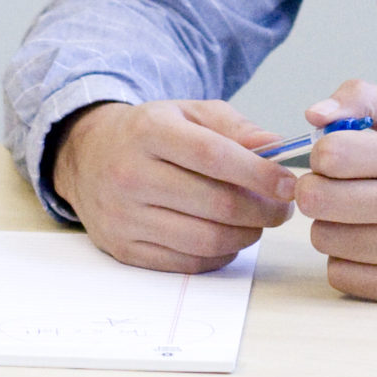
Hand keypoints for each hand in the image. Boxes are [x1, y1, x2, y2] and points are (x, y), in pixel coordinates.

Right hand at [50, 98, 296, 273]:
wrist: (88, 157)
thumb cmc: (149, 133)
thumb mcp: (188, 113)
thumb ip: (236, 127)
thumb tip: (278, 149)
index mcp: (149, 131)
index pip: (213, 156)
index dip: (258, 174)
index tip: (288, 184)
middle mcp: (130, 174)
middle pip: (215, 204)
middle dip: (262, 210)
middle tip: (282, 208)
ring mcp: (124, 216)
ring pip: (205, 239)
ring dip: (247, 235)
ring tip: (258, 222)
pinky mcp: (124, 249)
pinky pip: (187, 262)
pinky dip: (220, 254)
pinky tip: (229, 236)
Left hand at [295, 80, 376, 301]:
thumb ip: (361, 98)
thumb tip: (313, 115)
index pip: (329, 154)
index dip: (323, 153)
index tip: (338, 157)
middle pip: (316, 199)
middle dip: (317, 188)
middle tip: (337, 186)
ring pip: (322, 238)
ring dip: (331, 225)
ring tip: (360, 215)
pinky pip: (339, 275)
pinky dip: (345, 259)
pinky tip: (370, 244)